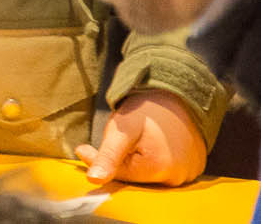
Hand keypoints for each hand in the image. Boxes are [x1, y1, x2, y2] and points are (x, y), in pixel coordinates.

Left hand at [77, 90, 207, 185]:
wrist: (178, 95)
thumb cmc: (147, 110)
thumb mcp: (121, 129)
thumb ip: (108, 156)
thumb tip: (93, 180)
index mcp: (160, 170)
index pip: (118, 176)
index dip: (100, 161)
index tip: (82, 148)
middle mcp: (177, 178)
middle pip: (134, 177)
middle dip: (122, 160)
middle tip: (121, 138)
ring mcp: (187, 174)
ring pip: (148, 174)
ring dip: (137, 160)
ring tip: (140, 138)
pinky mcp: (192, 169)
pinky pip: (164, 170)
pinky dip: (153, 160)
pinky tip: (153, 143)